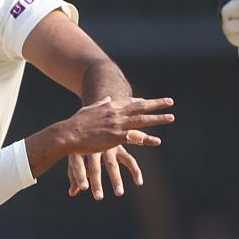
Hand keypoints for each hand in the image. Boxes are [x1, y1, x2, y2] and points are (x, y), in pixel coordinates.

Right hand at [27, 96, 173, 174]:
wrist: (68, 133)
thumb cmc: (75, 124)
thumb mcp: (88, 110)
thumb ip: (100, 104)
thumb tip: (108, 98)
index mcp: (110, 107)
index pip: (130, 102)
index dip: (143, 102)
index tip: (153, 101)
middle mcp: (116, 113)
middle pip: (140, 107)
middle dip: (157, 104)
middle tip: (171, 102)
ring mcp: (117, 124)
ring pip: (142, 120)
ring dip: (158, 118)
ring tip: (171, 118)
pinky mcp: (115, 137)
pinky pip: (135, 137)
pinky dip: (146, 139)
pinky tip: (157, 140)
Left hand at [65, 144, 144, 200]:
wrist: (96, 123)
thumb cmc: (82, 145)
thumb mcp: (76, 157)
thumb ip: (74, 175)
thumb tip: (71, 193)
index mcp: (80, 148)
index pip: (78, 164)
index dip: (79, 176)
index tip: (83, 188)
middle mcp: (94, 147)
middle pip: (95, 167)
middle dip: (96, 182)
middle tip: (98, 198)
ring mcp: (109, 147)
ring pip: (112, 165)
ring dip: (116, 179)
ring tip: (119, 193)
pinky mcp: (121, 148)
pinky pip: (129, 160)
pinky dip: (135, 171)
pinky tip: (139, 182)